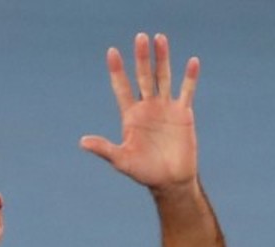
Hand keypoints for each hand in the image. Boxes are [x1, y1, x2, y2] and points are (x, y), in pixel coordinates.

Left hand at [80, 33, 199, 192]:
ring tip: (160, 38)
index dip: (117, 71)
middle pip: (143, 77)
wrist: (170, 181)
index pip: (122, 88)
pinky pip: (186, 91)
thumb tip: (82, 142)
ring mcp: (165, 108)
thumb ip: (104, 149)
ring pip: (163, 78)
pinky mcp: (183, 113)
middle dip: (142, 58)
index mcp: (130, 116)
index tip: (112, 52)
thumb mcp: (121, 161)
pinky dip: (190, 78)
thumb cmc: (144, 172)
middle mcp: (147, 107)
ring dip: (162, 59)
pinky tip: (192, 62)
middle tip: (140, 37)